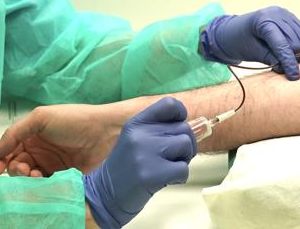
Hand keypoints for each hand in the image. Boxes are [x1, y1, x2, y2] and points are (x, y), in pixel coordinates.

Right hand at [0, 103, 121, 177]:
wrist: (108, 134)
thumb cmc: (76, 120)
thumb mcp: (41, 118)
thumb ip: (15, 133)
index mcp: (33, 136)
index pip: (10, 151)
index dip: (0, 160)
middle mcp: (41, 153)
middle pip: (17, 168)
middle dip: (13, 171)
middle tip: (20, 170)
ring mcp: (52, 168)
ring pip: (29, 181)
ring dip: (26, 180)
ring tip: (34, 175)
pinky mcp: (63, 182)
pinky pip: (45, 189)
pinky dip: (39, 188)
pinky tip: (43, 181)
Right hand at [82, 98, 196, 228]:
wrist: (105, 195)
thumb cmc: (127, 168)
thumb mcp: (135, 140)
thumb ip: (158, 130)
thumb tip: (195, 127)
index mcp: (136, 123)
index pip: (169, 104)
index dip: (181, 114)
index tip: (177, 128)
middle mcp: (140, 134)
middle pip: (184, 128)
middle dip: (185, 144)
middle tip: (171, 157)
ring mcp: (145, 154)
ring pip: (186, 145)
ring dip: (183, 160)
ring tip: (167, 168)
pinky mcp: (151, 174)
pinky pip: (183, 169)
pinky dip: (180, 177)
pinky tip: (164, 180)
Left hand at [200, 6, 299, 79]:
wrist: (232, 30)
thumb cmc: (238, 42)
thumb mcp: (252, 53)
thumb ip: (271, 59)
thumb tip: (289, 68)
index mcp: (263, 20)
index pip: (282, 44)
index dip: (289, 62)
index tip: (294, 77)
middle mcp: (277, 13)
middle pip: (295, 42)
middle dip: (293, 59)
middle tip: (282, 69)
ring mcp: (285, 13)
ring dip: (299, 54)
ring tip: (286, 61)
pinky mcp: (290, 17)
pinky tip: (292, 54)